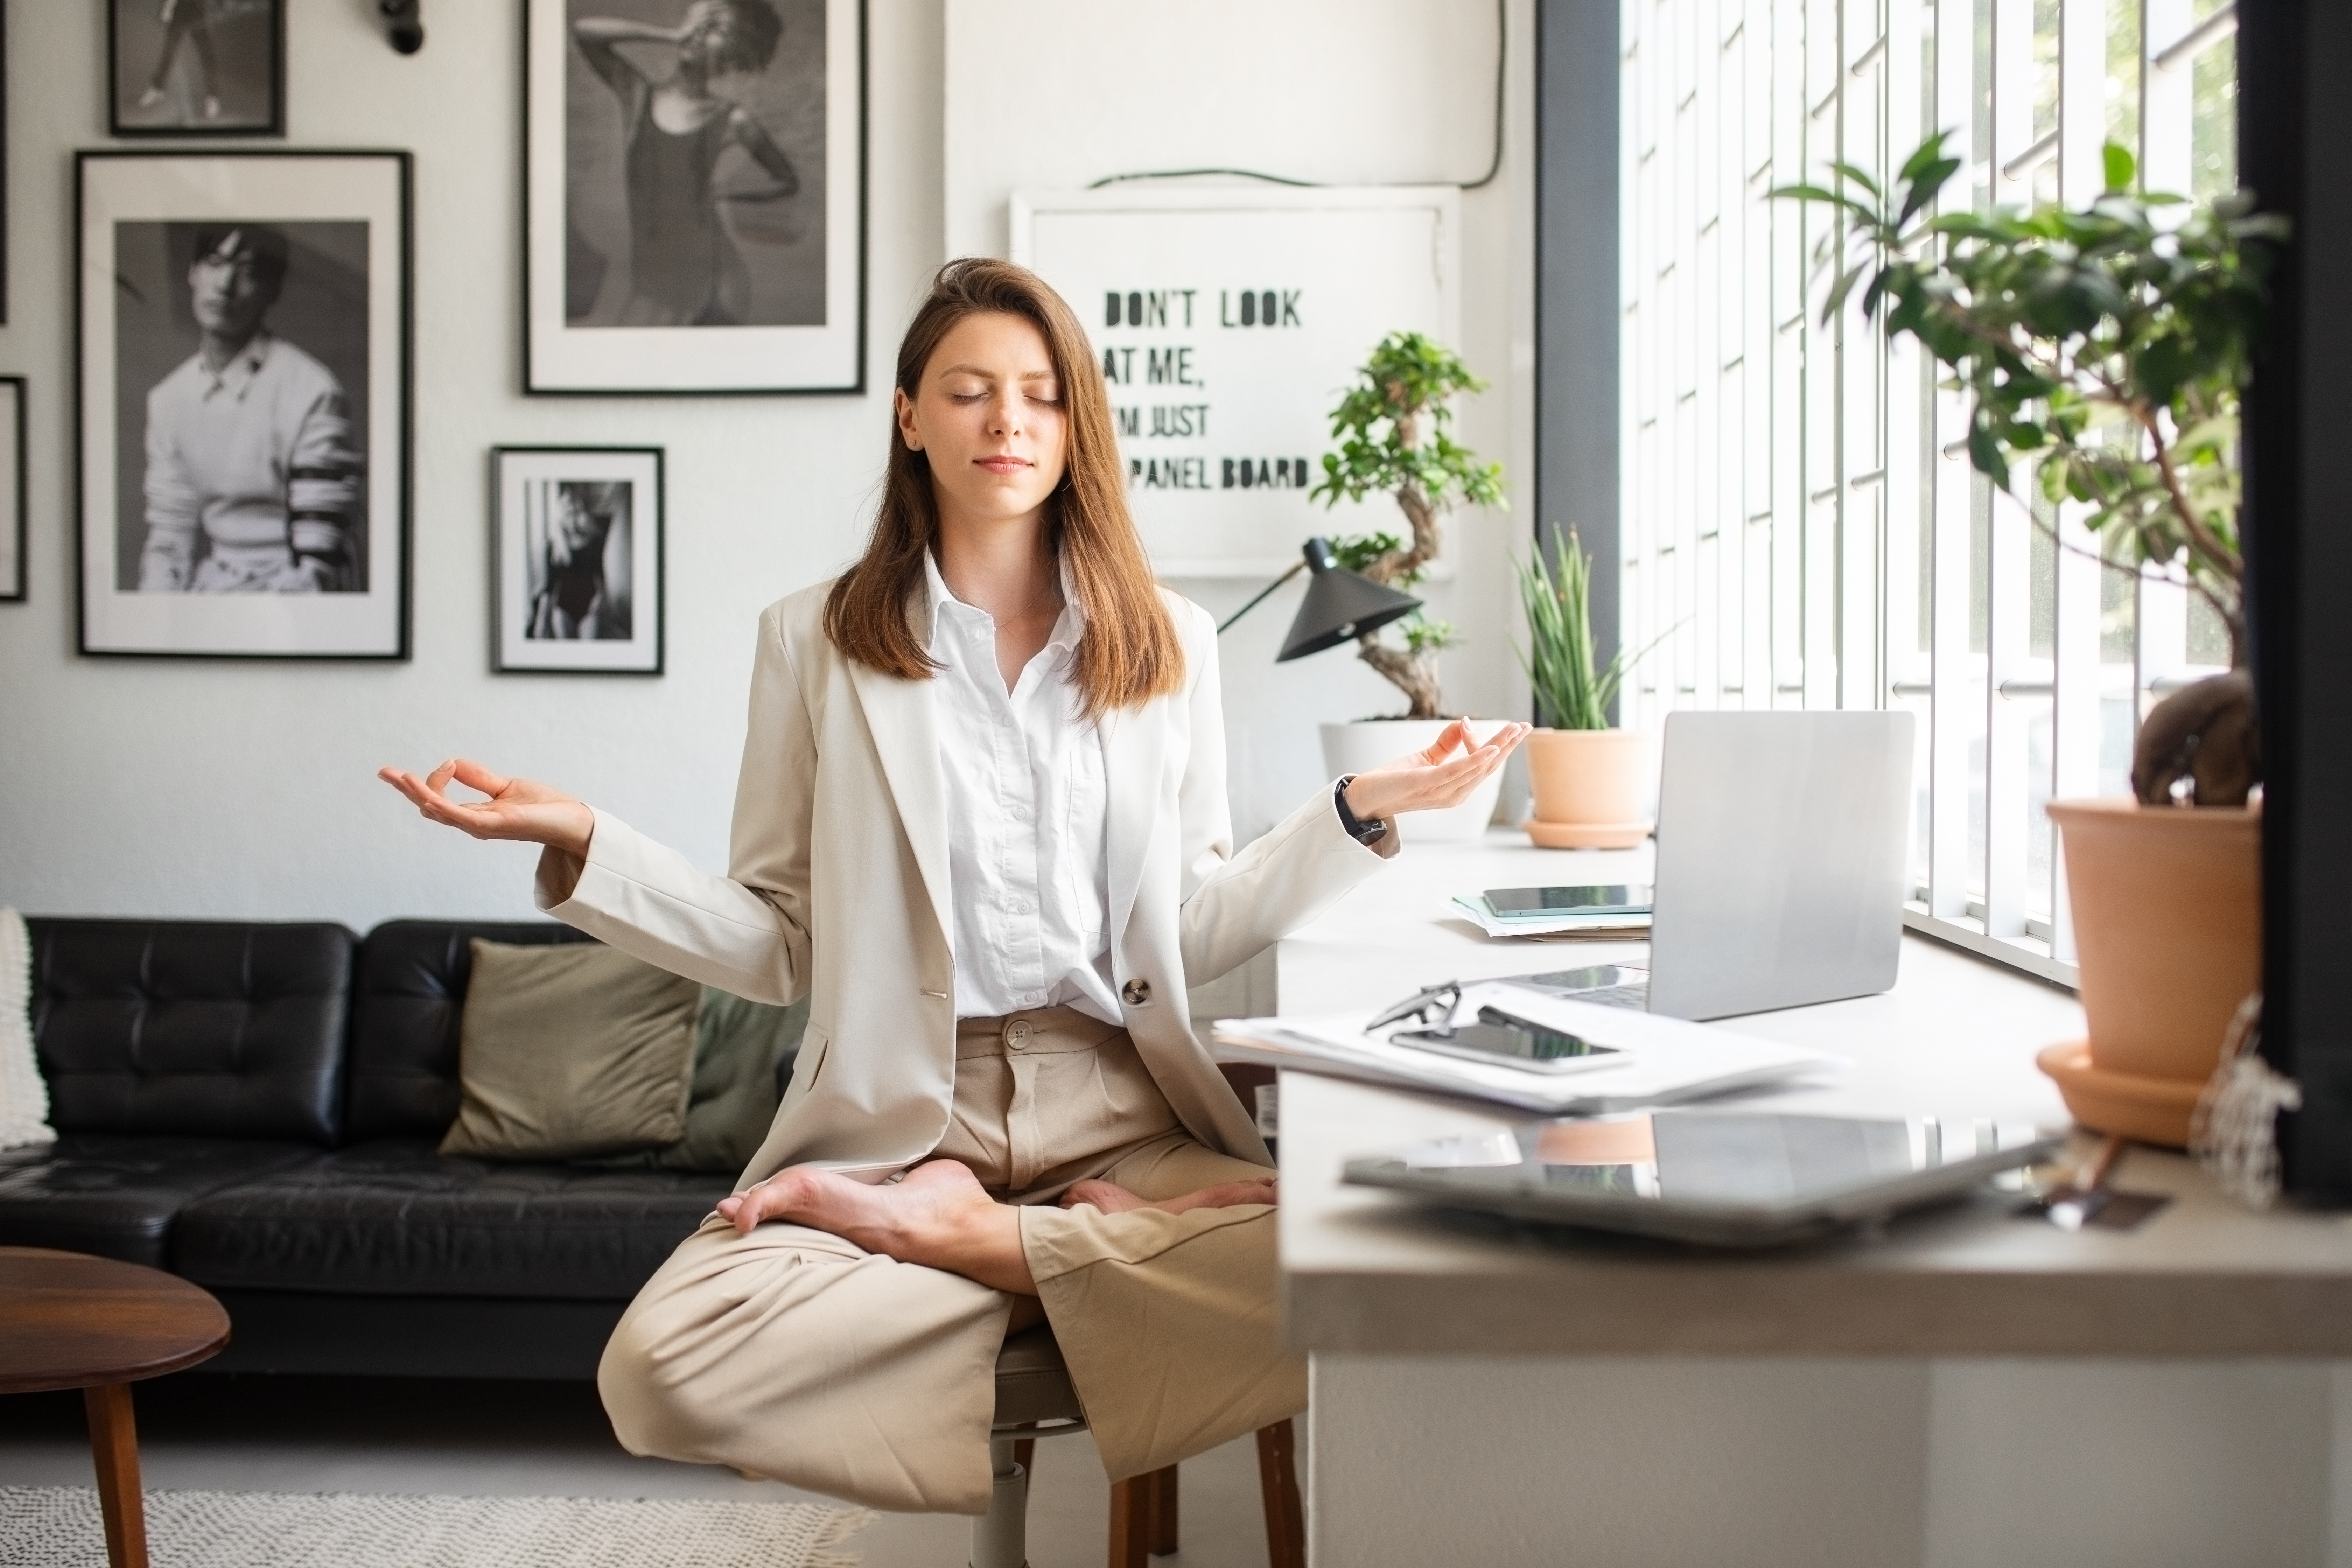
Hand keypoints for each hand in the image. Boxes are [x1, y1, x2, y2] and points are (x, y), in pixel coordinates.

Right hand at [377, 758, 594, 857]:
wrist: (574, 821)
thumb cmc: (545, 808)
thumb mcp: (505, 786)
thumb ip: (478, 778)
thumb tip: (451, 761)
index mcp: (474, 814)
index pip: (438, 801)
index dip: (432, 779)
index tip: (449, 763)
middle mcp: (472, 823)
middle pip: (429, 807)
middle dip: (407, 789)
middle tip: (385, 772)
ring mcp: (479, 825)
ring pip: (436, 810)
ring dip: (415, 792)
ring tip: (396, 776)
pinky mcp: (490, 825)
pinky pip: (455, 813)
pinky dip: (437, 800)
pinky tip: (422, 789)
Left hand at [1342, 720, 1530, 821]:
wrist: (1366, 797)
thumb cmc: (1396, 780)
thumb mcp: (1427, 759)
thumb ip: (1447, 744)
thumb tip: (1465, 722)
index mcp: (1457, 787)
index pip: (1485, 765)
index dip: (1500, 746)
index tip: (1511, 726)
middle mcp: (1454, 793)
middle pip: (1488, 767)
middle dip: (1508, 746)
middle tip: (1524, 726)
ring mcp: (1442, 791)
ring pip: (1477, 768)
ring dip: (1497, 748)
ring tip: (1513, 730)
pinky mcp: (1426, 784)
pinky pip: (1456, 772)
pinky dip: (1474, 760)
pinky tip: (1489, 749)